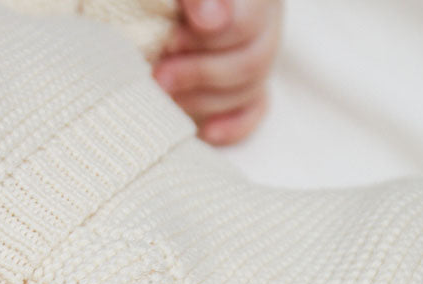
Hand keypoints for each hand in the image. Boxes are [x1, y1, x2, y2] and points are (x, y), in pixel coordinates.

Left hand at [153, 0, 282, 145]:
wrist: (174, 21)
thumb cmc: (168, 5)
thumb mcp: (184, 2)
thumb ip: (196, 1)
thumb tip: (210, 19)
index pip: (244, 22)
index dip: (206, 38)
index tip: (170, 41)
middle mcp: (264, 24)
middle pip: (252, 60)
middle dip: (199, 72)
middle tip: (158, 76)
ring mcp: (259, 58)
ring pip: (250, 88)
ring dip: (203, 99)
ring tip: (163, 94)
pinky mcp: (251, 90)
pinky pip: (254, 111)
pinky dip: (232, 126)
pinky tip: (206, 132)